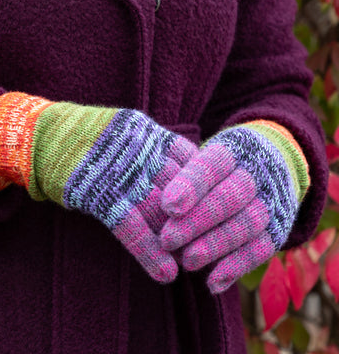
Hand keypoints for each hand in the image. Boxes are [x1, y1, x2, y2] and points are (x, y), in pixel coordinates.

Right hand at [30, 103, 198, 282]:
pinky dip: (148, 251)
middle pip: (183, 188)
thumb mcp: (124, 132)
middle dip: (200, 217)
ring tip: (197, 266)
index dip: (208, 187)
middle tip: (215, 245)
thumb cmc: (86, 137)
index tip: (221, 210)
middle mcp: (141, 150)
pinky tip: (165, 273)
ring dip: (180, 240)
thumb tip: (182, 174)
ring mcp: (120, 171)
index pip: (192, 161)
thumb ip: (152, 146)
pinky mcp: (97, 192)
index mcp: (149, 133)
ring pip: (160, 210)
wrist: (41, 135)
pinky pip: (129, 225)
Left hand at [158, 123, 308, 292]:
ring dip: (216, 245)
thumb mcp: (203, 156)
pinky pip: (262, 249)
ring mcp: (272, 201)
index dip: (190, 185)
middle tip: (167, 240)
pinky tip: (212, 283)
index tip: (168, 206)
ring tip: (187, 261)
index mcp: (233, 150)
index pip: (211, 165)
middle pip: (230, 197)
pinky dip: (237, 267)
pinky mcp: (279, 228)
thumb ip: (181, 170)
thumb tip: (154, 191)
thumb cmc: (220, 166)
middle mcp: (257, 174)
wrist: (272, 162)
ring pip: (248, 224)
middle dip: (198, 221)